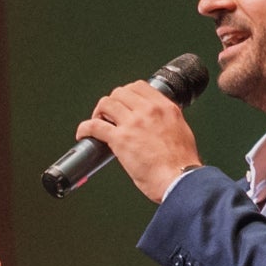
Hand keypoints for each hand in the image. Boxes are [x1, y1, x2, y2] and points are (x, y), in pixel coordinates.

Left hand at [76, 82, 204, 203]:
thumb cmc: (182, 164)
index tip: (123, 103)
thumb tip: (158, 124)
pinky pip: (94, 126)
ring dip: (98, 113)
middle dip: (111, 103)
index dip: (126, 93)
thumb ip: (168, 122)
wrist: (180, 179)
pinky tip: (83, 134)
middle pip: (119, 93)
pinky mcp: (120, 139)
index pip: (139, 86)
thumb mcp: (181, 131)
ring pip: (106, 104)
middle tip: (109, 115)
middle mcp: (149, 110)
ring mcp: (133, 123)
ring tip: (98, 124)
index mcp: (165, 108)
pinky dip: (85, 128)